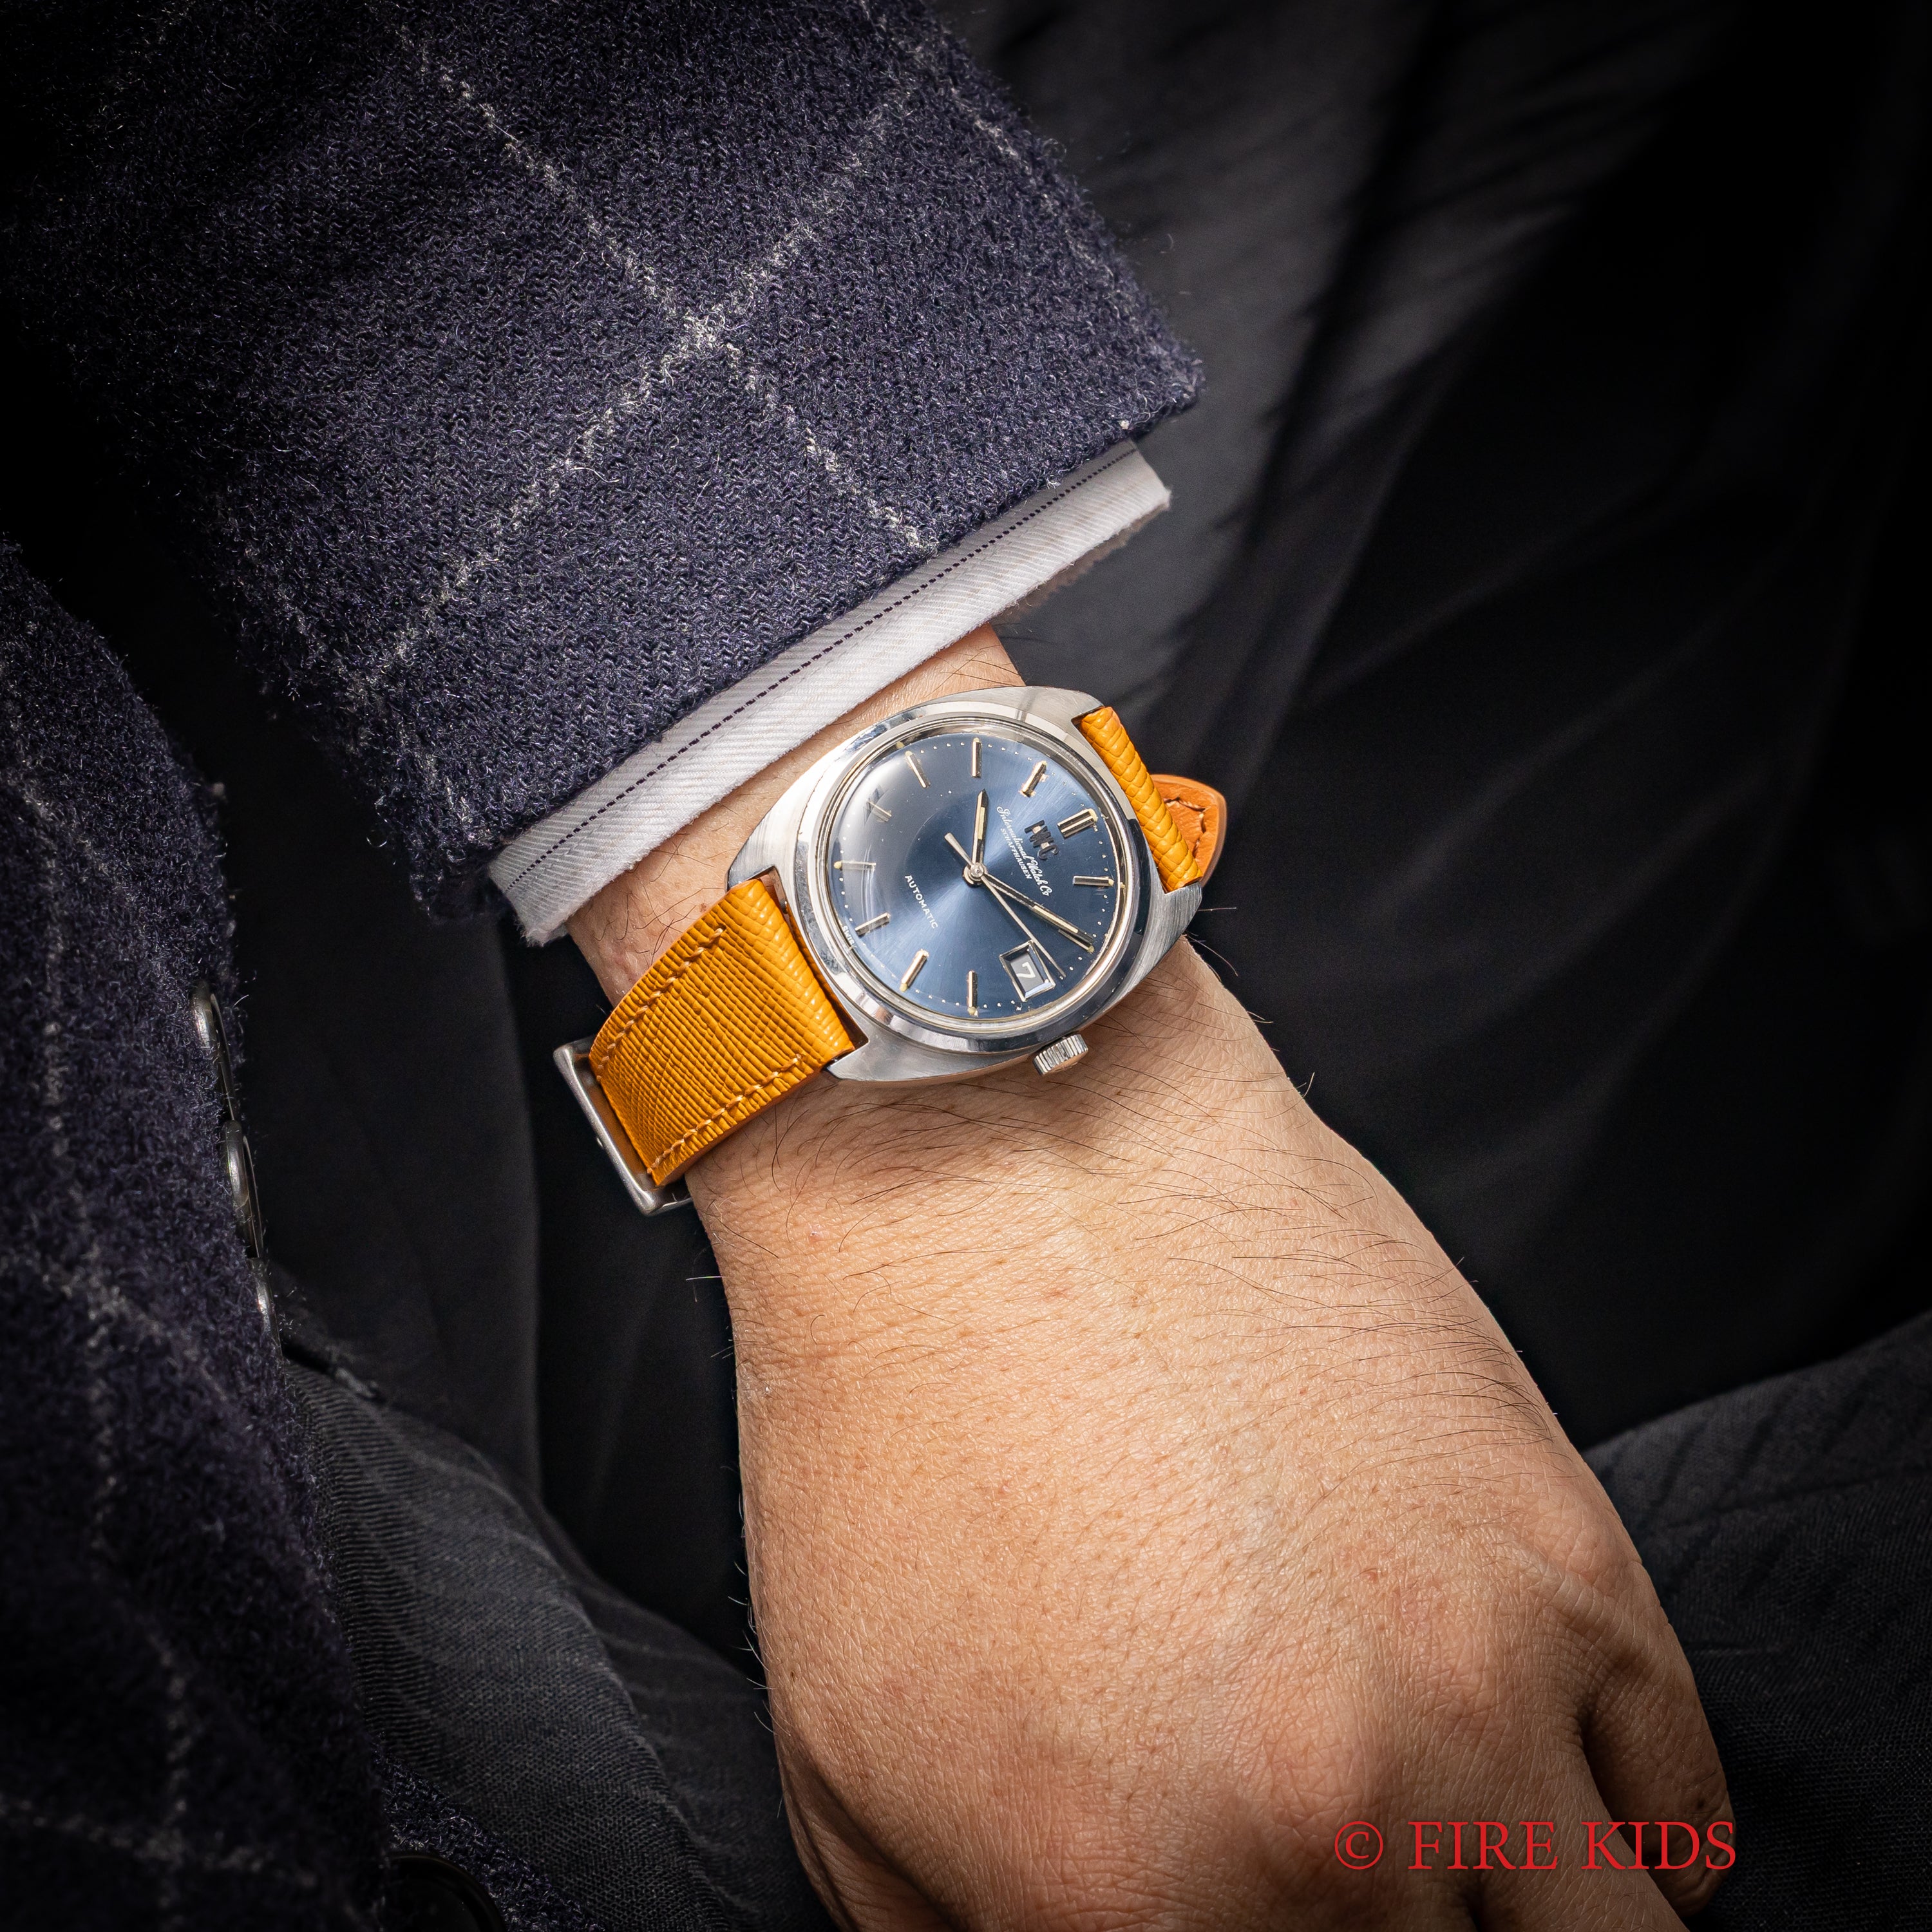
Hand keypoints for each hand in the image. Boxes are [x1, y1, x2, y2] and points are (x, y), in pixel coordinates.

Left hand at [573, 629, 1730, 1930]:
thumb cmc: (898, 1426)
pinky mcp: (1567, 1553)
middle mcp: (1321, 1828)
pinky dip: (1617, 1837)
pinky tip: (1526, 1788)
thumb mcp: (852, 1759)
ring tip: (1445, 1881)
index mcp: (1121, 1900)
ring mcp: (1471, 1688)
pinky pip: (1680, 1811)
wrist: (992, 1159)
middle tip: (1334, 1900)